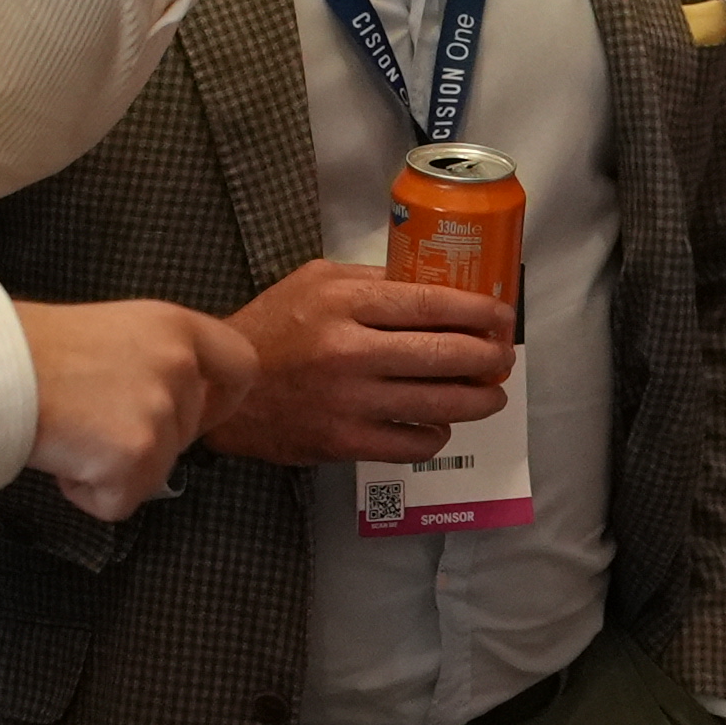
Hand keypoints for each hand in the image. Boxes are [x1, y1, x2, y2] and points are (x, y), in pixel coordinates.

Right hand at [14, 299, 255, 520]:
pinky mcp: (137, 456)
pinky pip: (121, 502)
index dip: (224, 400)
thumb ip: (152, 360)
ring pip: (155, 472)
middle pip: (187, 431)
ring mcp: (160, 412)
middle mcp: (179, 365)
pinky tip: (62, 458)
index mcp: (176, 327)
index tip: (202, 415)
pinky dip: (89, 494)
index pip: (240, 366)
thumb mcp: (113, 331)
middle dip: (144, 440)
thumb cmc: (32, 349)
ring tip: (69, 433)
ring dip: (111, 469)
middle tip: (91, 421)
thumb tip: (164, 403)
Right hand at [209, 260, 515, 466]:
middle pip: (444, 355)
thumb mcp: (316, 280)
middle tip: (503, 358)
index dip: (479, 312)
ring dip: (477, 401)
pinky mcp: (342, 442)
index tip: (503, 317)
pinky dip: (435, 435)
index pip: (431, 303)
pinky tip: (438, 424)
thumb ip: (373, 280)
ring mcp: (347, 401)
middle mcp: (349, 351)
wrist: (222, 390)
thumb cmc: (272, 326)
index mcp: (344, 302)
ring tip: (490, 396)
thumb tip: (435, 285)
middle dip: (489, 358)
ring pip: (437, 404)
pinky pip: (410, 444)